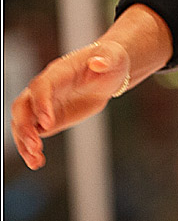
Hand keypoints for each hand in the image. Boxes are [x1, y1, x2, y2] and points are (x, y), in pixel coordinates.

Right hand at [11, 40, 131, 169]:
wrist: (107, 74)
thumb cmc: (110, 61)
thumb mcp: (113, 58)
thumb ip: (106, 59)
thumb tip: (99, 63)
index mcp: (58, 72)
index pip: (41, 86)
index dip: (41, 104)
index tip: (48, 123)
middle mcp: (44, 89)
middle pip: (23, 106)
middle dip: (24, 126)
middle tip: (36, 145)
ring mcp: (43, 105)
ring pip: (23, 123)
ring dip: (24, 141)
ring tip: (35, 160)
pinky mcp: (48, 119)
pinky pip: (33, 133)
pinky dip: (31, 148)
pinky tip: (37, 163)